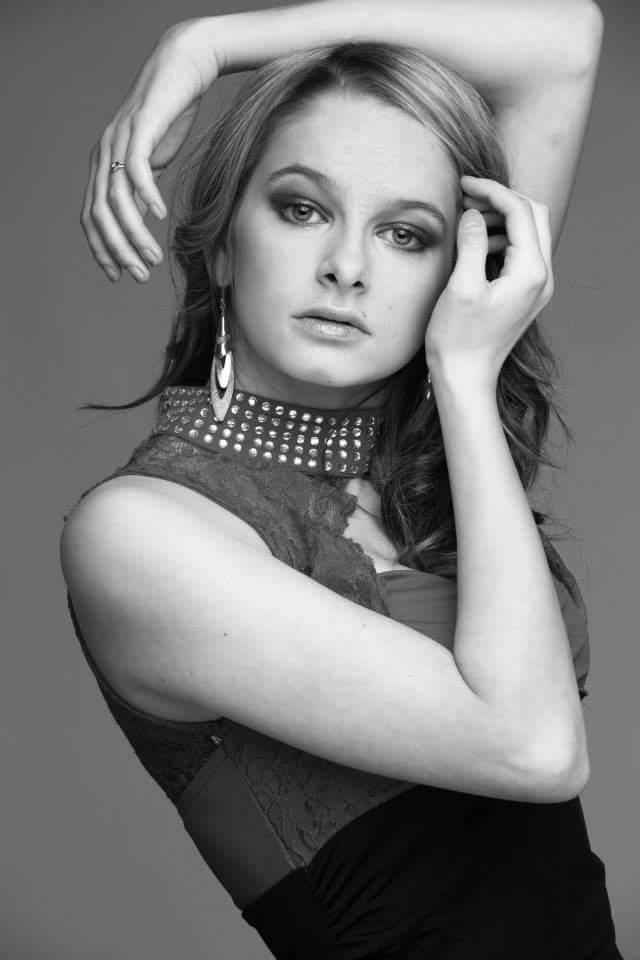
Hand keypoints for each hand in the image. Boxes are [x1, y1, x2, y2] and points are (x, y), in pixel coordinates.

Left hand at [80, 19, 220, 283]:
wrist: (183, 69)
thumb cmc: (171, 114)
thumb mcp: (153, 159)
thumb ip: (142, 189)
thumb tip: (141, 219)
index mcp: (104, 165)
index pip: (92, 216)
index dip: (102, 249)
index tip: (117, 275)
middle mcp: (104, 153)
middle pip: (101, 214)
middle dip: (118, 250)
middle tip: (138, 275)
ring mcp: (120, 140)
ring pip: (118, 198)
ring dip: (134, 233)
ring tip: (152, 256)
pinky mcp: (141, 128)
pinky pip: (137, 170)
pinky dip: (147, 196)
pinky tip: (161, 216)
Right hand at [425, 176, 552, 389]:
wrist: (465, 376)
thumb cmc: (459, 339)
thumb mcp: (460, 287)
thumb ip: (470, 243)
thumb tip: (472, 213)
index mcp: (530, 272)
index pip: (520, 211)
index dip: (492, 191)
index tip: (464, 184)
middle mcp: (542, 277)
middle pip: (533, 216)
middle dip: (501, 200)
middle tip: (468, 196)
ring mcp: (537, 286)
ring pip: (528, 232)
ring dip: (500, 218)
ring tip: (467, 220)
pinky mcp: (526, 294)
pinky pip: (520, 253)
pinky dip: (500, 239)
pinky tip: (474, 244)